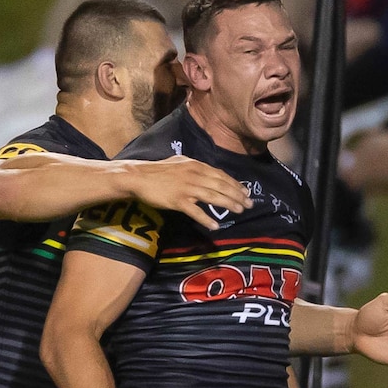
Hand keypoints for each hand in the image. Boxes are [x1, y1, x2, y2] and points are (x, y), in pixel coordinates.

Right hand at [123, 156, 253, 230]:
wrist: (138, 177)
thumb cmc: (157, 171)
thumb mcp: (179, 162)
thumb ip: (194, 167)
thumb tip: (206, 172)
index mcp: (195, 165)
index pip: (220, 174)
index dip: (235, 184)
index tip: (245, 192)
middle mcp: (194, 174)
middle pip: (221, 185)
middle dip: (237, 195)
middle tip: (249, 204)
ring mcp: (186, 187)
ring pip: (212, 196)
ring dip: (228, 204)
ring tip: (239, 211)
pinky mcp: (177, 200)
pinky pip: (195, 211)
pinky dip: (206, 218)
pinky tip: (215, 225)